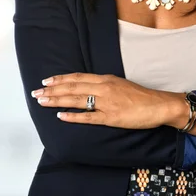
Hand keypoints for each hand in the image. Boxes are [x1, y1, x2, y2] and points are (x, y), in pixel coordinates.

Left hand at [31, 72, 177, 127]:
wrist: (159, 105)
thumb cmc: (141, 96)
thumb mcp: (120, 84)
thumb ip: (104, 85)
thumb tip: (89, 88)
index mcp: (106, 79)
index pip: (78, 77)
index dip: (61, 79)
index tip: (46, 80)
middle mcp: (104, 88)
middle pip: (73, 87)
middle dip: (52, 89)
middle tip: (36, 92)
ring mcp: (106, 102)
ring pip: (77, 100)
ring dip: (57, 100)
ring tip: (42, 101)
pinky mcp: (111, 117)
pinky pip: (88, 117)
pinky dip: (73, 116)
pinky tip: (61, 116)